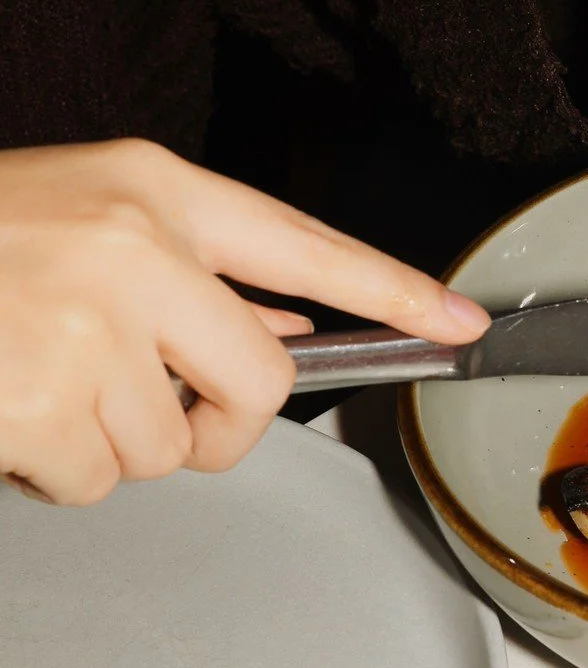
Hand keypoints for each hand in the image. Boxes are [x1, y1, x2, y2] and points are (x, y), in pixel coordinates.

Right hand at [0, 140, 487, 504]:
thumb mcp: (89, 216)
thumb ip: (191, 268)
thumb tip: (285, 322)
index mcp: (154, 188)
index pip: (306, 242)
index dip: (394, 289)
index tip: (462, 323)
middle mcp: (137, 247)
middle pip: (261, 379)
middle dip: (221, 419)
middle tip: (157, 405)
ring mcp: (90, 323)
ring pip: (170, 444)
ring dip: (112, 441)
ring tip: (41, 379)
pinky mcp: (44, 399)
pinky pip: (97, 479)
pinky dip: (55, 468)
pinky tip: (13, 410)